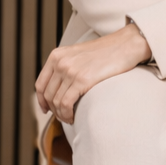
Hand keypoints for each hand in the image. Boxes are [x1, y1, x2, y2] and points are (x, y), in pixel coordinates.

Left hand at [36, 23, 151, 123]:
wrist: (125, 45)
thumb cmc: (105, 53)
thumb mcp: (78, 55)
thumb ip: (65, 67)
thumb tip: (58, 89)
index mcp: (56, 56)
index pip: (40, 84)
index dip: (41, 100)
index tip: (46, 109)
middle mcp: (60, 62)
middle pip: (48, 95)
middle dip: (53, 110)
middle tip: (63, 117)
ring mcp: (70, 71)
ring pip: (56, 101)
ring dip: (61, 114)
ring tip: (69, 118)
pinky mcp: (82, 80)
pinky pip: (66, 104)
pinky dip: (67, 114)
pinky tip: (73, 118)